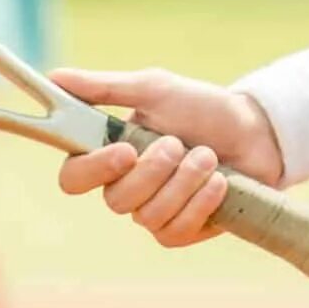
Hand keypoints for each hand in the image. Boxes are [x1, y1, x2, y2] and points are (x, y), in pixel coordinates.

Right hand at [51, 67, 284, 247]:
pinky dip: (200, 203)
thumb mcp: (154, 88)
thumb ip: (104, 88)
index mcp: (108, 153)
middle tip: (178, 144)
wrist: (256, 133)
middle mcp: (124, 187)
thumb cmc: (201, 107)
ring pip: (147, 216)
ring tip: (208, 156)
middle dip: (153, 171)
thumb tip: (52, 76)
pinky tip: (220, 182)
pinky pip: (174, 231)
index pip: (73, 178)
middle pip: (115, 200)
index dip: (93, 170)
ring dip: (184, 182)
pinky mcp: (179, 231)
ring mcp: (151, 212)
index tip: (125, 150)